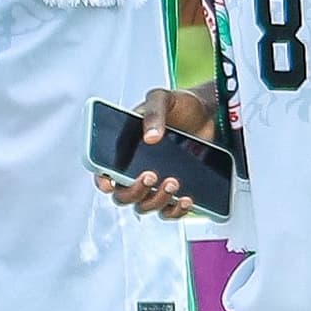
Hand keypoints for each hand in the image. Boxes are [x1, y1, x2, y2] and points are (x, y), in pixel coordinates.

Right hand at [96, 88, 218, 220]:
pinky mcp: (175, 192)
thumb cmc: (179, 105)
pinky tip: (186, 198)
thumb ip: (153, 112)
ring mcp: (155, 184)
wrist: (207, 114)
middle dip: (135, 191)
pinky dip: (176, 210)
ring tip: (174, 182)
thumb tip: (150, 136)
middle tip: (151, 175)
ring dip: (157, 200)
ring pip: (145, 206)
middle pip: (123, 196)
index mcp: (125, 148)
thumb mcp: (163, 98)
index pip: (103, 171)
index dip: (102, 180)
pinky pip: (169, 211)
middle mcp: (135, 170)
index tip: (110, 182)